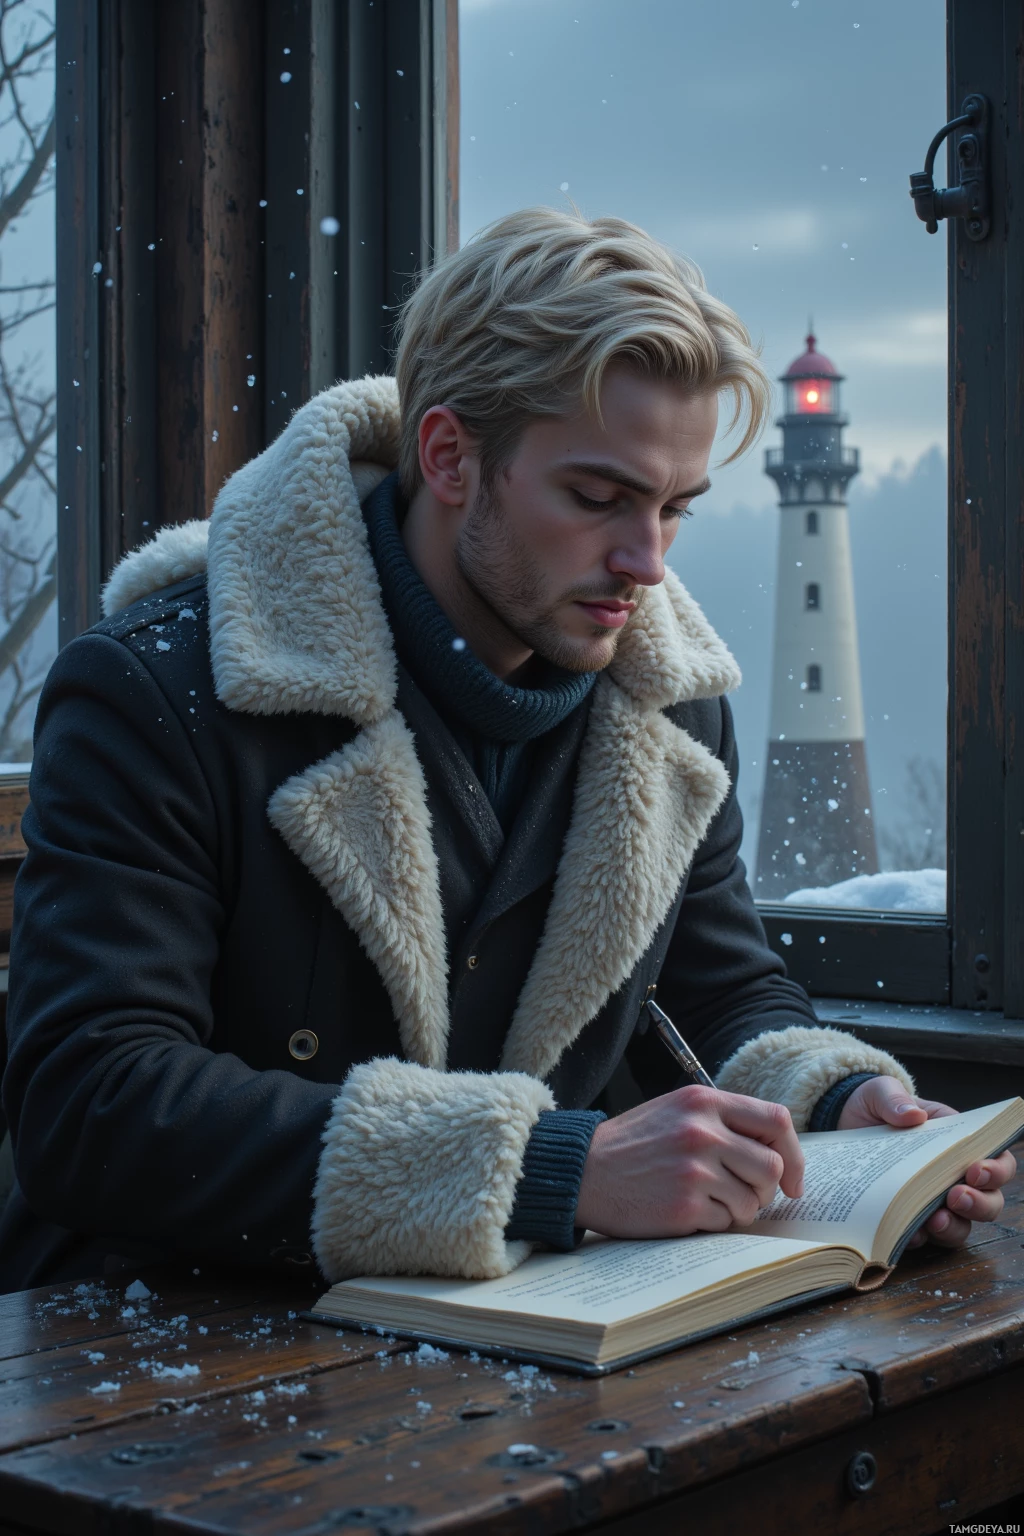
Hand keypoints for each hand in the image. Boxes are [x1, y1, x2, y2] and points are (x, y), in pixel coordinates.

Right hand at [574, 1084, 804, 1238]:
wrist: (582, 1171)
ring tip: (710, 1202)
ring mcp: (694, 1169)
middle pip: (772, 1166)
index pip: (776, 1120)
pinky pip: (726, 1222)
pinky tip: (688, 1212)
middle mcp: (702, 1131)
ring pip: (753, 1200)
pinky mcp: (684, 1206)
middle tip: (746, 1195)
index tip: (792, 1179)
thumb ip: (722, 1120)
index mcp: (703, 1101)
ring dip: (740, 1209)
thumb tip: (777, 1150)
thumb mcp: (676, 1111)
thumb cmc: (633, 1144)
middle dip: (766, 1189)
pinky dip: (715, 1223)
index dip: (794, 1153)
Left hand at [837, 1075, 1016, 1248]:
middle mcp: (951, 1175)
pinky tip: (908, 1233)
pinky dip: (919, 1238)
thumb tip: (912, 1115)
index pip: (995, 1158)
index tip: (976, 1171)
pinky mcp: (907, 1217)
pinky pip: (922, 1238)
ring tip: (936, 1221)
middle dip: (980, 1203)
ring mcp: (931, 1199)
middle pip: (988, 1199)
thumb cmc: (873, 1106)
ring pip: (961, 1225)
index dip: (996, 1169)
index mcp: (955, 1140)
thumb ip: (894, 1099)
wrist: (840, 1124)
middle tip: (958, 1197)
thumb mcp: (881, 1093)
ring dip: (954, 1227)